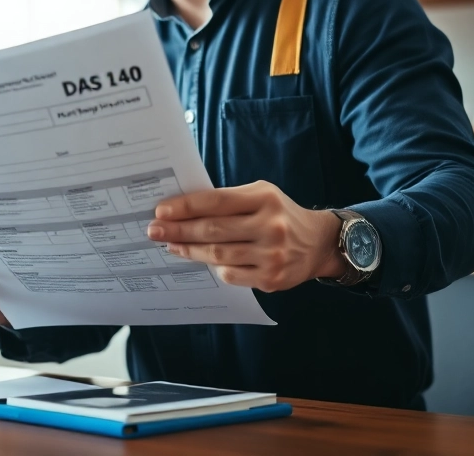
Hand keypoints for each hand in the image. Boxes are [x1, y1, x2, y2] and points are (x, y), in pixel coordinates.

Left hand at [145, 181, 346, 291]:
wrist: (318, 243)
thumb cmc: (280, 214)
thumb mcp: (260, 195)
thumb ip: (228, 200)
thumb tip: (184, 209)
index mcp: (264, 199)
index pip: (216, 201)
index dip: (186, 207)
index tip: (161, 211)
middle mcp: (270, 226)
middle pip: (213, 230)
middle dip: (179, 230)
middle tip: (154, 230)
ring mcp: (272, 255)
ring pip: (218, 255)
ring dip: (189, 250)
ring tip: (171, 245)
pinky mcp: (271, 279)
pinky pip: (231, 275)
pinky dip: (213, 267)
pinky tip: (200, 259)